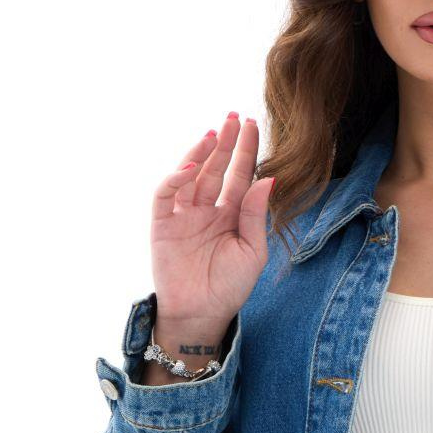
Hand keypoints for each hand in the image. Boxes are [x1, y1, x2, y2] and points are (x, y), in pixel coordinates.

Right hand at [150, 113, 274, 334]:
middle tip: (234, 117)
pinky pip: (165, 195)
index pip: (240, 176)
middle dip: (225, 143)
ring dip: (202, 154)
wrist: (202, 315)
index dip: (246, 151)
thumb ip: (256, 215)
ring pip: (191, 176)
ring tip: (215, 135)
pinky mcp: (162, 224)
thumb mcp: (252, 251)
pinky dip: (175, 180)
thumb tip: (269, 179)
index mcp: (232, 215)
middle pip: (216, 169)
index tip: (253, 125)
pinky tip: (191, 169)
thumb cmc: (230, 287)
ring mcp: (184, 215)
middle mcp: (207, 210)